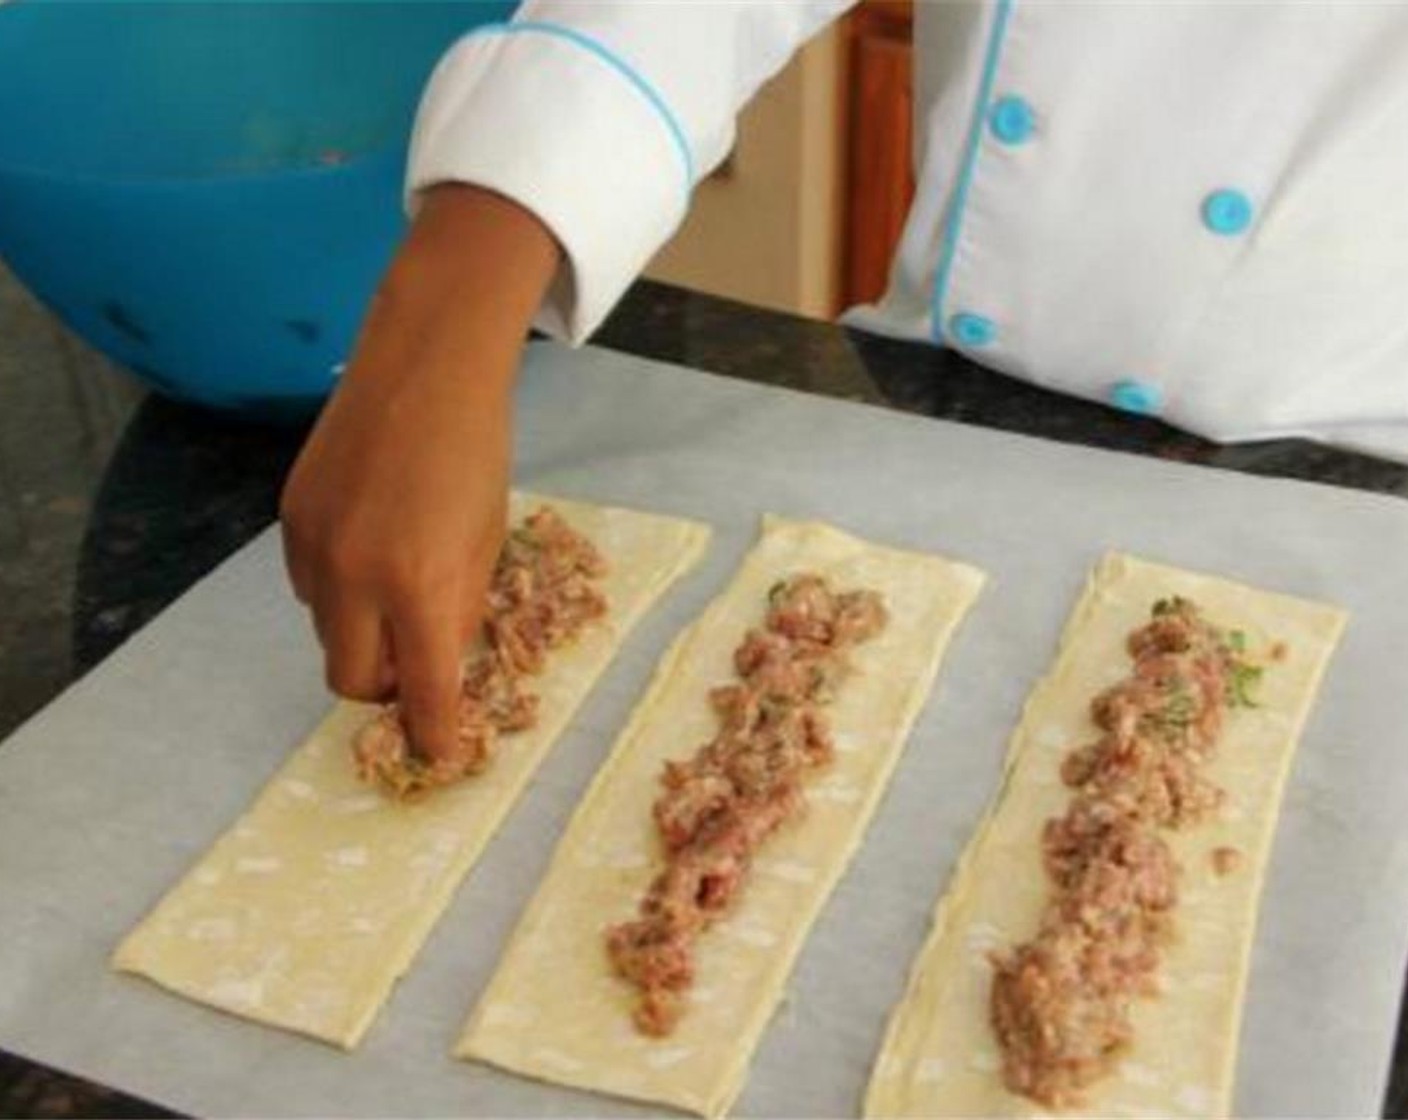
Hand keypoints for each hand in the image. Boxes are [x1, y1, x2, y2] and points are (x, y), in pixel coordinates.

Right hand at [280, 185, 559, 761]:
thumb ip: (458, 610)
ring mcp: (312, 549)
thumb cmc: (477, 454)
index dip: (433, 733)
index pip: (423, 693)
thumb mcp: (488, 542)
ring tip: (393, 586)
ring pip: (325, 633)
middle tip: (412, 669)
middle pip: (349, 681)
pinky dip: (335, 589)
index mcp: (422, 588)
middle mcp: (356, 579)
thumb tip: (438, 664)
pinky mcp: (288, 520)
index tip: (438, 751)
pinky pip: (305, 586)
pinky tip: (365, 545)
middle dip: (382, 690)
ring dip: (359, 635)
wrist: (424, 367)